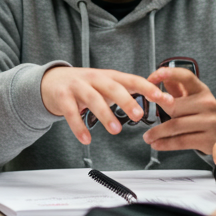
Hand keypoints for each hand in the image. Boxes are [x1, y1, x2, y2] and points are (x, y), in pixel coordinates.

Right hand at [40, 66, 162, 145]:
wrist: (52, 80)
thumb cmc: (85, 85)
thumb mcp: (106, 85)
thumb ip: (127, 92)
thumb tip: (158, 99)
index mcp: (109, 76)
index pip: (132, 80)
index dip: (148, 88)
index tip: (163, 98)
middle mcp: (94, 78)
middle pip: (112, 87)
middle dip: (126, 100)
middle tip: (138, 115)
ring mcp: (77, 86)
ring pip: (93, 99)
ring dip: (105, 114)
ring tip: (116, 130)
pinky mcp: (62, 96)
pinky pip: (70, 112)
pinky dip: (78, 126)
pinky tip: (86, 139)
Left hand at [144, 67, 215, 152]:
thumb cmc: (203, 113)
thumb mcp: (193, 97)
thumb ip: (176, 88)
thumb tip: (159, 77)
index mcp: (202, 90)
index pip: (185, 77)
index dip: (167, 74)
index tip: (150, 78)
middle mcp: (207, 103)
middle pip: (174, 106)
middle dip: (156, 111)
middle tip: (140, 115)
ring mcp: (209, 122)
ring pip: (175, 126)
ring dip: (157, 132)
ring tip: (147, 137)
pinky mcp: (207, 139)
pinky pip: (181, 141)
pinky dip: (165, 144)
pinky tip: (156, 144)